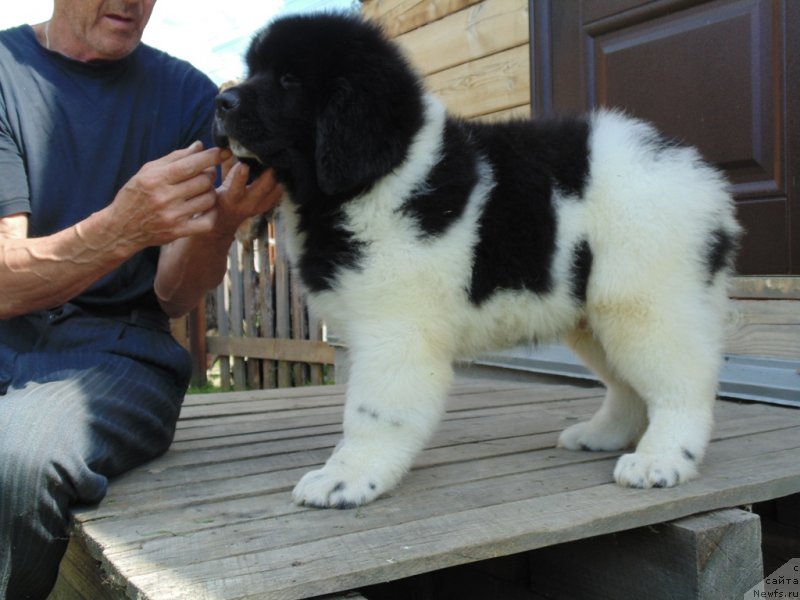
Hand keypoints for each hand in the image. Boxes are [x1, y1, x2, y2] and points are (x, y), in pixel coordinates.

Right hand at [105, 141, 221, 249]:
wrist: (121, 228)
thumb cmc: (136, 195)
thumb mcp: (148, 171)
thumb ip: (175, 157)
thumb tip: (200, 146)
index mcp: (156, 179)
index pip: (191, 165)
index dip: (211, 157)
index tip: (221, 152)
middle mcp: (165, 197)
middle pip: (204, 181)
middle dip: (210, 174)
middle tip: (206, 173)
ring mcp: (172, 216)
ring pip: (209, 199)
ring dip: (210, 192)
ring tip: (202, 191)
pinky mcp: (178, 232)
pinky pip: (207, 221)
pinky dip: (211, 213)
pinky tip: (204, 208)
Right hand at [204, 159, 283, 239]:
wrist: (224, 221)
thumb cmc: (217, 198)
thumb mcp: (216, 184)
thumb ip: (225, 168)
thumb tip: (231, 149)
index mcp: (230, 199)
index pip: (236, 188)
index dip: (240, 176)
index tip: (244, 165)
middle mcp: (246, 204)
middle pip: (262, 189)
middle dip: (268, 174)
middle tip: (272, 159)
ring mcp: (258, 207)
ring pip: (273, 192)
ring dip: (277, 178)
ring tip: (281, 163)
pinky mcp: (265, 207)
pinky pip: (277, 196)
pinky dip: (280, 185)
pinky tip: (283, 174)